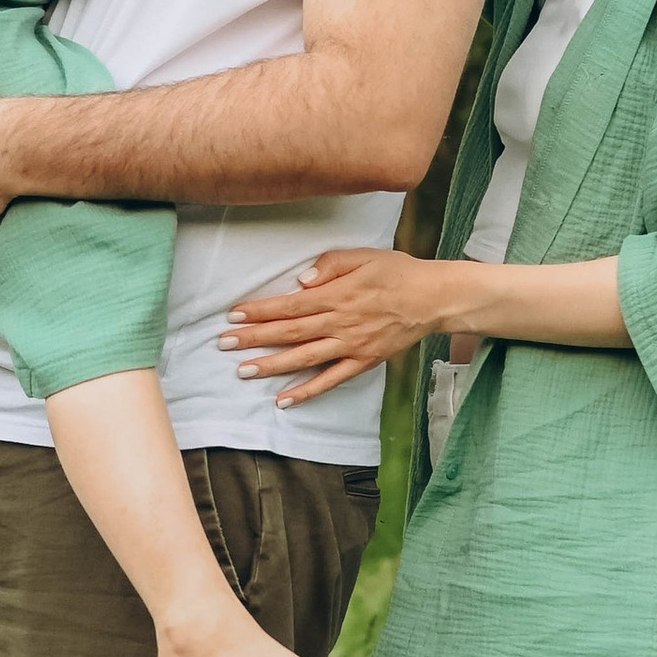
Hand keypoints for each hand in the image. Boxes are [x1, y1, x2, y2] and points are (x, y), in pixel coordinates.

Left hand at [220, 244, 457, 402]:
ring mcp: (350, 346)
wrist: (433, 298)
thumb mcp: (363, 256)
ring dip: (272, 366)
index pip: (289, 305)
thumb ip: (329, 265)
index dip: (260, 311)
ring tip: (243, 372)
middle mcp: (339, 323)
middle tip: (223, 343)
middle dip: (254, 338)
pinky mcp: (362, 362)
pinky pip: (331, 380)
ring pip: (304, 358)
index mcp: (337, 294)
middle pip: (289, 332)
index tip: (234, 315)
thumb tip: (300, 282)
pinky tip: (284, 400)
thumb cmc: (396, 272)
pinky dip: (307, 391)